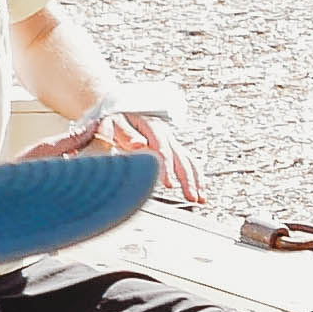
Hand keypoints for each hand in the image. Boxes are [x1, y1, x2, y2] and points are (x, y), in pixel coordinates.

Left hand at [87, 103, 207, 210]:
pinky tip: (200, 190)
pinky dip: (196, 176)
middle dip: (187, 179)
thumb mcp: (113, 122)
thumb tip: (138, 144)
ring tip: (199, 198)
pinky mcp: (172, 149)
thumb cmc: (112, 120)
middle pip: (180, 157)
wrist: (117, 113)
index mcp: (151, 126)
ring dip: (195, 180)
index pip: (163, 148)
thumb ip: (125, 134)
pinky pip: (188, 162)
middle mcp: (165, 134)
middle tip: (190, 196)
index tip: (170, 184)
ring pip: (188, 161)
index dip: (167, 167)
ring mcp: (171, 141)